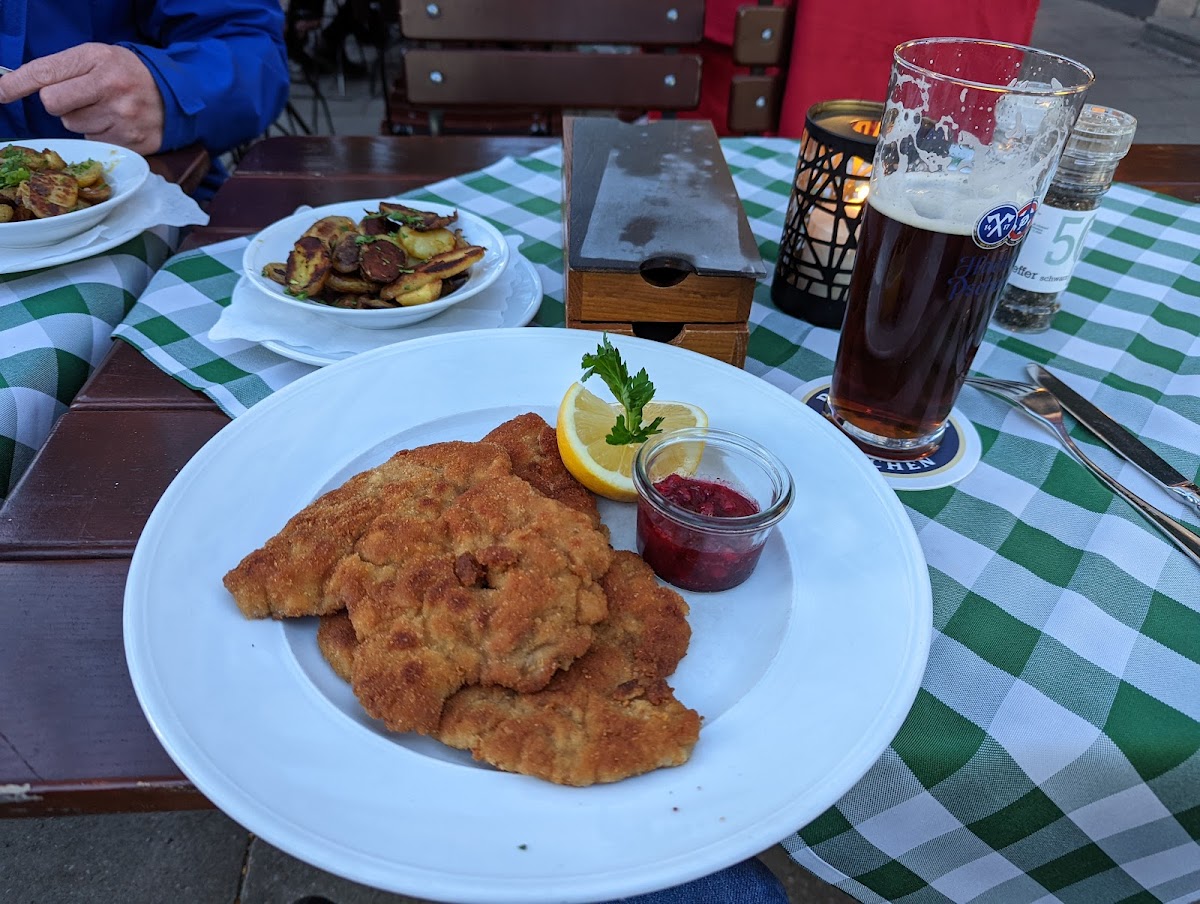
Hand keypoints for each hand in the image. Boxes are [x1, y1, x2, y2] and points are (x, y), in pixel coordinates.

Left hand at [0, 43, 164, 153]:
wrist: (174, 96)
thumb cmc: (127, 74)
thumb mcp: (97, 58)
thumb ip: (61, 69)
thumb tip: (13, 85)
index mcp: (98, 61)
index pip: (46, 73)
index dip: (18, 83)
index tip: (0, 91)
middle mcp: (110, 88)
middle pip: (53, 104)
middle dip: (60, 103)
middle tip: (82, 98)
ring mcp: (122, 118)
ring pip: (73, 126)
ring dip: (83, 120)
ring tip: (106, 111)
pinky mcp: (132, 142)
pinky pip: (94, 143)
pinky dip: (101, 135)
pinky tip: (117, 125)